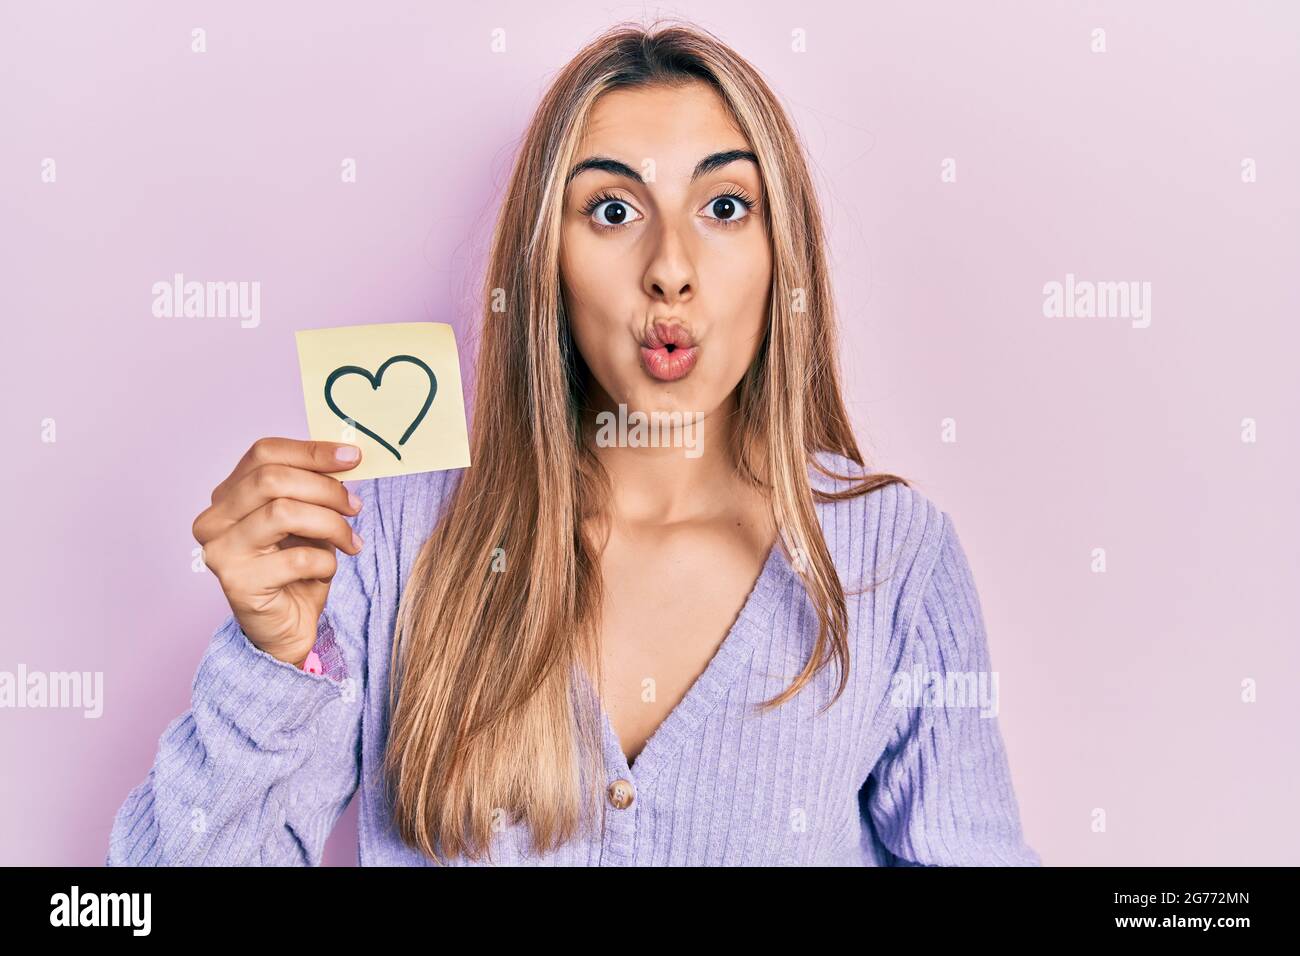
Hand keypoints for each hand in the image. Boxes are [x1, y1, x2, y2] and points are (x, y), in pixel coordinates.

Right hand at [192, 438, 364, 666]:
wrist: (286, 629)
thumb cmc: (297, 570)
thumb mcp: (309, 521)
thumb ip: (316, 490)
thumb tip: (347, 459)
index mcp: (228, 495)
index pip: (264, 454)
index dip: (311, 451)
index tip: (353, 457)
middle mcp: (214, 519)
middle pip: (272, 479)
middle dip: (325, 489)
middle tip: (355, 506)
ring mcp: (220, 551)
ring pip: (282, 512)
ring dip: (330, 524)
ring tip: (351, 541)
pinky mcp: (237, 583)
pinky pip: (295, 558)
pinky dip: (325, 562)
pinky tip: (328, 571)